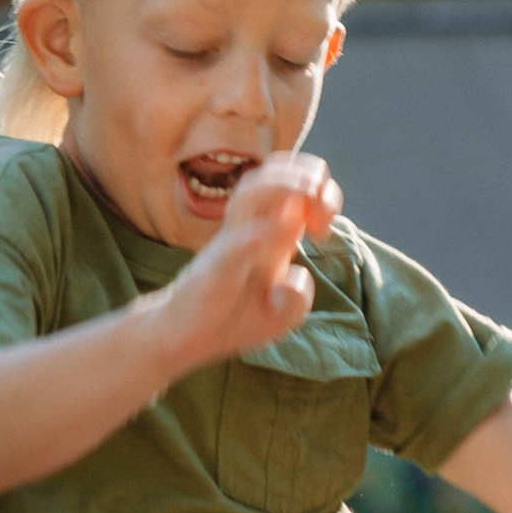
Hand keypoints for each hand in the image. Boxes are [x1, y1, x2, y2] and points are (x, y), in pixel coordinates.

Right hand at [160, 154, 340, 368]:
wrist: (186, 336)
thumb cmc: (234, 318)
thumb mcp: (280, 317)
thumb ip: (298, 297)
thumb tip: (298, 274)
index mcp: (271, 233)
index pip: (297, 187)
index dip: (323, 196)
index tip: (323, 232)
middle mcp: (250, 229)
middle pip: (273, 176)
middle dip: (307, 178)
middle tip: (324, 210)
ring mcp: (230, 245)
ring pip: (249, 196)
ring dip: (281, 188)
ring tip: (303, 200)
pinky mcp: (214, 271)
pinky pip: (229, 248)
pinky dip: (248, 238)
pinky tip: (263, 237)